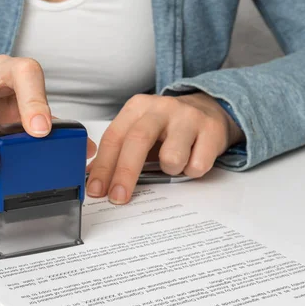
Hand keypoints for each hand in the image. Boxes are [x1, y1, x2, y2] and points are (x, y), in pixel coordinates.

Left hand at [86, 93, 244, 203]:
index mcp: (138, 107)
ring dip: (170, 171)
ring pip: (171, 158)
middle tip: (118, 197)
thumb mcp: (140, 132)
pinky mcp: (212, 130)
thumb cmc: (169, 127)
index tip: (97, 190)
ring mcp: (188, 117)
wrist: (210, 109)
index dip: (103, 167)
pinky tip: (192, 159)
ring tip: (174, 164)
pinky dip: (192, 171)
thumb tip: (92, 179)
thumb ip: (117, 153)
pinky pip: (197, 166)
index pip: (114, 138)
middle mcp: (161, 108)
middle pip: (137, 142)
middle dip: (124, 174)